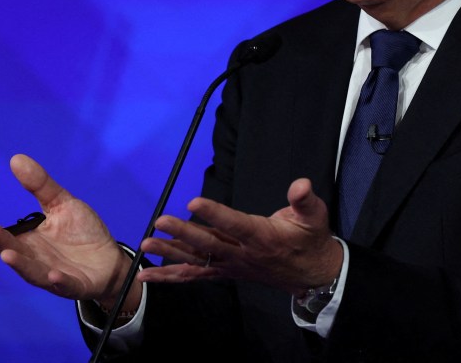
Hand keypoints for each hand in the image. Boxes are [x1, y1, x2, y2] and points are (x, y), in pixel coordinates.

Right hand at [0, 154, 139, 308]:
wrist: (110, 259)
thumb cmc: (81, 232)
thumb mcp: (61, 203)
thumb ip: (40, 185)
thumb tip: (15, 158)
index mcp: (27, 240)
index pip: (0, 235)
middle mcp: (34, 259)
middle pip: (11, 251)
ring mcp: (52, 274)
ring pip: (31, 272)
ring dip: (19, 264)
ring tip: (7, 255)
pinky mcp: (74, 285)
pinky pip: (64, 285)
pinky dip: (58, 281)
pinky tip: (53, 275)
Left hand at [138, 178, 342, 295]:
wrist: (311, 274)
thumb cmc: (310, 240)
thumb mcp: (314, 216)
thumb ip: (305, 200)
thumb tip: (301, 184)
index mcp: (262, 237)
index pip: (235, 225)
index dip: (215, 214)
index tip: (194, 202)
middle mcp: (242, 254)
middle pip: (209, 244)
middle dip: (183, 233)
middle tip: (160, 221)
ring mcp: (230, 266)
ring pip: (196, 261)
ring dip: (169, 254)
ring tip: (145, 245)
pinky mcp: (223, 271)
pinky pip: (194, 275)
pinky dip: (169, 276)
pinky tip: (146, 275)